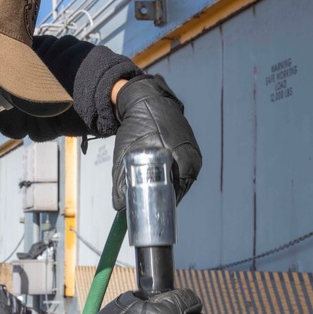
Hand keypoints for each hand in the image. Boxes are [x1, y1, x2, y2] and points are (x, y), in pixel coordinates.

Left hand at [112, 75, 201, 210]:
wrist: (148, 100)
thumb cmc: (136, 127)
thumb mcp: (125, 154)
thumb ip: (121, 181)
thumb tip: (119, 207)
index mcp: (178, 160)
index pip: (173, 194)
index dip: (161, 205)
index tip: (150, 213)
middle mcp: (191, 159)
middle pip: (179, 189)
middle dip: (165, 198)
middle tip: (150, 206)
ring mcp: (194, 154)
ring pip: (183, 181)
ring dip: (170, 187)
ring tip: (156, 194)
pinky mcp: (193, 149)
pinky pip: (185, 170)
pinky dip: (175, 176)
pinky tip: (164, 179)